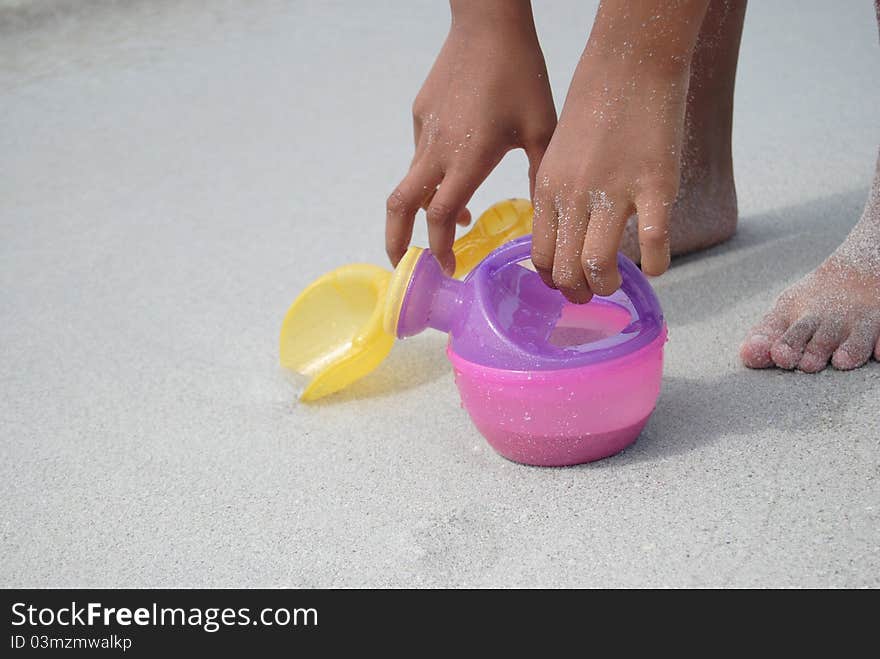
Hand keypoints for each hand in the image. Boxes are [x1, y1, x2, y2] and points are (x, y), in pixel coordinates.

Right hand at [386, 1, 555, 274]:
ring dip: (422, 208)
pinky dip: (432, 174)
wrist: (488, 23)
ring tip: (449, 222)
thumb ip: (539, 176)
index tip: (448, 268)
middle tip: (406, 264)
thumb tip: (545, 216)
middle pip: (400, 206)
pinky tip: (459, 164)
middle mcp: (437, 150)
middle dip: (397, 241)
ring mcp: (425, 131)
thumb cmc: (520, 74)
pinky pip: (421, 153)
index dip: (439, 249)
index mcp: (467, 158)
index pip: (439, 217)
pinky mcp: (420, 114)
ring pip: (412, 181)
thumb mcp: (542, 130)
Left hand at [531, 0, 707, 302]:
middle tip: (591, 293)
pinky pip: (654, 242)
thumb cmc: (593, 111)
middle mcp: (574, 195)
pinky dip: (656, 265)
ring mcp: (614, 192)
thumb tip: (562, 237)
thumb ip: (556, 195)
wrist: (628, 66)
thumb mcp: (557, 155)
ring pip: (598, 263)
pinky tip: (656, 266)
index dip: (552, 279)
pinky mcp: (655, 185)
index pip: (540, 254)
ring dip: (607, 284)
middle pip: (565, 268)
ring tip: (615, 282)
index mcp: (547, 189)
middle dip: (578, 292)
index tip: (565, 283)